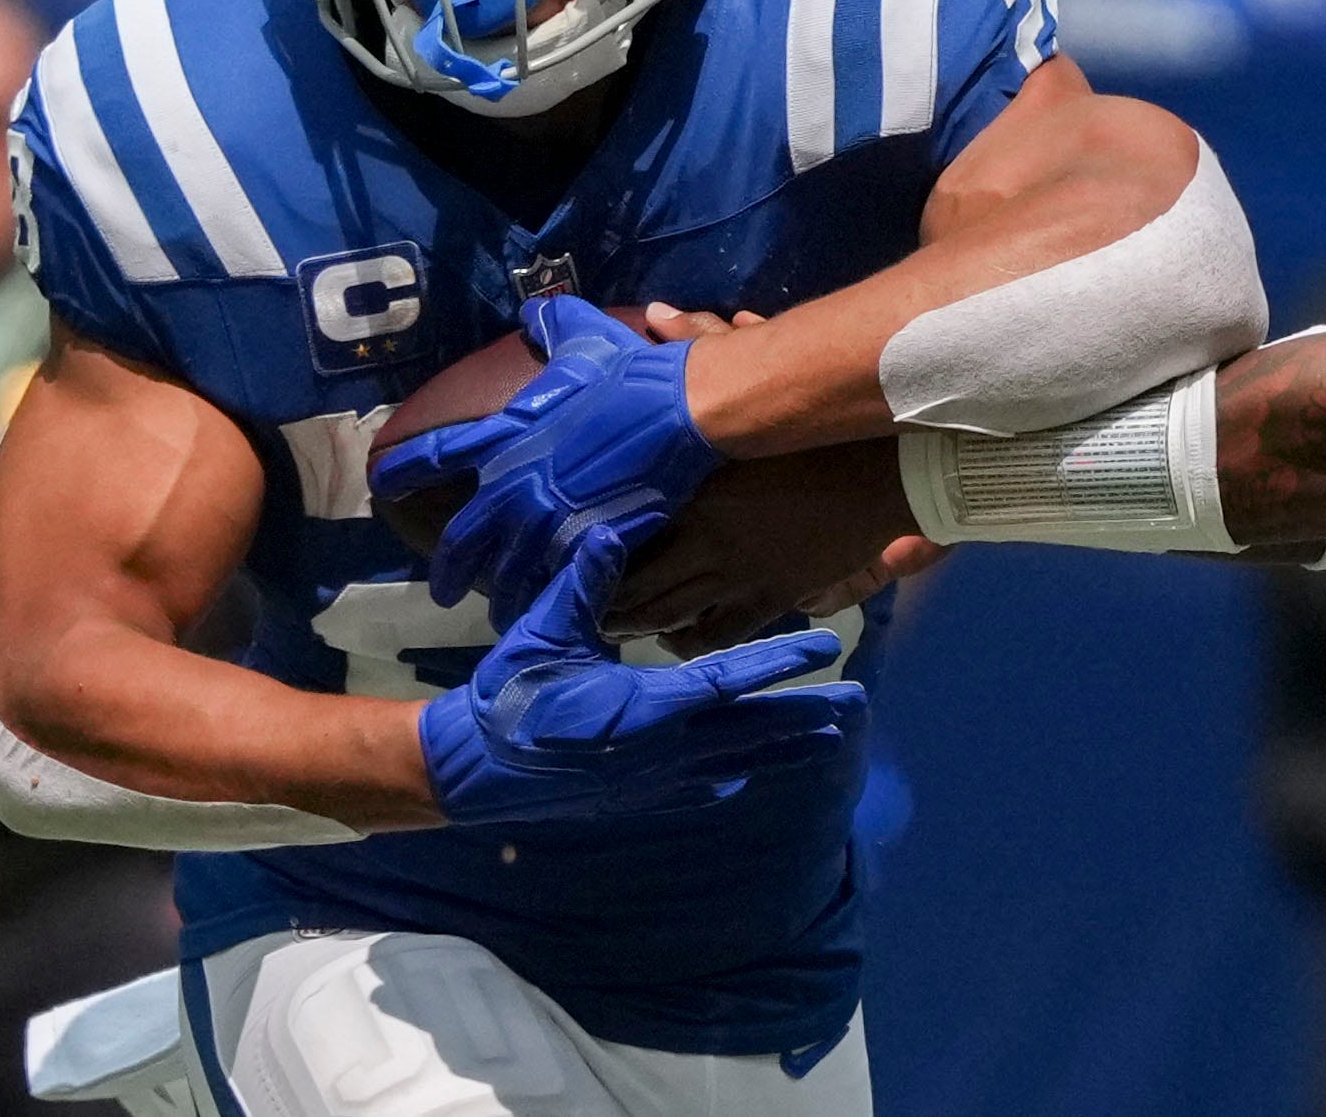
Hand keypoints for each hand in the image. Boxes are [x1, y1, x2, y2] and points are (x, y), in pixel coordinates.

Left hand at [372, 296, 724, 625]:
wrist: (680, 410)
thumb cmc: (629, 374)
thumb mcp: (582, 335)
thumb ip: (550, 325)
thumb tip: (532, 313)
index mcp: (503, 437)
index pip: (434, 456)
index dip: (402, 471)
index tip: (381, 485)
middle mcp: (513, 486)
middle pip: (462, 539)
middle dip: (448, 570)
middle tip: (442, 589)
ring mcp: (548, 519)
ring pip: (506, 572)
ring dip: (499, 597)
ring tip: (498, 615)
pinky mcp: (585, 541)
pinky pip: (553, 580)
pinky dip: (547, 597)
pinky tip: (546, 610)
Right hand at [418, 529, 862, 826]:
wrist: (470, 773)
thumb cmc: (508, 694)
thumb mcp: (544, 632)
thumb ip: (585, 583)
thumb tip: (616, 527)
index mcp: (643, 706)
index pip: (728, 679)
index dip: (779, 660)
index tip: (827, 648)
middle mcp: (660, 749)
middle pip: (749, 730)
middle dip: (803, 714)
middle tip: (855, 700)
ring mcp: (652, 780)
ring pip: (734, 763)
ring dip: (783, 749)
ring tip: (829, 738)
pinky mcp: (637, 798)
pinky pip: (699, 786)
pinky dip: (733, 774)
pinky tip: (754, 772)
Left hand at [599, 307, 941, 654]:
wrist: (888, 467)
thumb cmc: (819, 420)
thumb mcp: (756, 376)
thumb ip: (702, 344)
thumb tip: (658, 311)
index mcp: (692, 486)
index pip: (616, 528)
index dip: (578, 546)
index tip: (555, 548)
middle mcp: (706, 540)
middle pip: (633, 586)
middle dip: (599, 599)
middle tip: (574, 600)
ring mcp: (739, 576)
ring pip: (668, 617)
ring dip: (634, 624)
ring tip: (610, 624)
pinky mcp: (773, 597)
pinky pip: (717, 634)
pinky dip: (688, 641)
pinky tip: (674, 637)